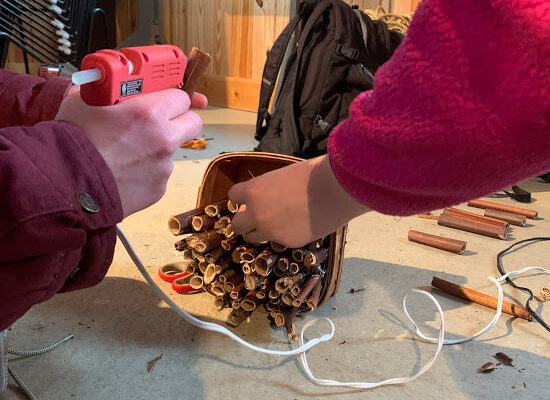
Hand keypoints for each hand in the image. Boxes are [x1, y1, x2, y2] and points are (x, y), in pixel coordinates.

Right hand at [55, 88, 205, 216]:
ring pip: (173, 150)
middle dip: (180, 120)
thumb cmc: (73, 141)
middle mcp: (164, 139)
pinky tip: (125, 170)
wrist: (65, 184)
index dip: (172, 98)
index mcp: (150, 113)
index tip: (167, 100)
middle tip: (161, 122)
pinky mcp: (159, 189)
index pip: (182, 97)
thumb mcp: (86, 100)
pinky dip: (148, 171)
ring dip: (159, 148)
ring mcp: (164, 166)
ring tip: (128, 151)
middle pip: (193, 123)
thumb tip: (112, 81)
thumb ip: (109, 88)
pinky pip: (160, 174)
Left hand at [229, 155, 368, 247]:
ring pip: (253, 237)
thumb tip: (259, 200)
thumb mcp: (280, 176)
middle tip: (256, 216)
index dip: (241, 198)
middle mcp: (257, 214)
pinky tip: (297, 224)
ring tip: (276, 222)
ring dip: (259, 230)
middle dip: (244, 220)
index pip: (233, 197)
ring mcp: (271, 231)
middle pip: (236, 225)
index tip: (249, 198)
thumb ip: (265, 190)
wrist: (334, 190)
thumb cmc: (311, 175)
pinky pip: (277, 241)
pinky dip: (283, 234)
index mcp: (253, 191)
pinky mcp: (287, 242)